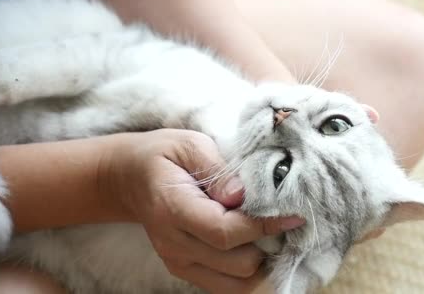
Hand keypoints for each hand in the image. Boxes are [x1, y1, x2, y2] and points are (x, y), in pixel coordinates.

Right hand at [101, 129, 303, 292]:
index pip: (225, 231)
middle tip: (280, 218)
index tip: (293, 215)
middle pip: (237, 263)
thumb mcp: (189, 144)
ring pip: (236, 283)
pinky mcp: (184, 270)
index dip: (264, 226)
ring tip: (269, 233)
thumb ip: (216, 169)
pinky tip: (256, 245)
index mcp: (173, 209)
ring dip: (261, 261)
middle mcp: (174, 244)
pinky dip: (248, 272)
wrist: (129, 178)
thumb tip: (243, 195)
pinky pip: (227, 286)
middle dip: (266, 243)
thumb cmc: (162, 156)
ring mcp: (177, 262)